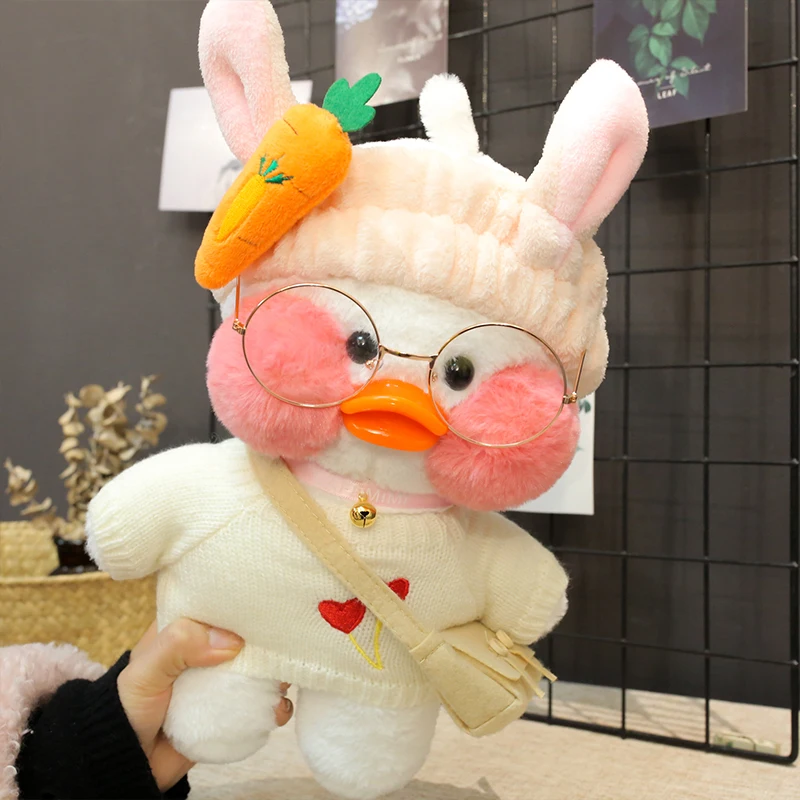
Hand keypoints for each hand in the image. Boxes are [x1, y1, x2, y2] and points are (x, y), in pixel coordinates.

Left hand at [117, 619, 292, 790]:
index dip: (243, 603)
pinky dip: (277, 706)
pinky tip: (278, 709)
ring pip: (261, 670)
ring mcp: (222, 682)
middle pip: (248, 638)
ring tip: (281, 682)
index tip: (268, 604)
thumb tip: (233, 641)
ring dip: (277, 675)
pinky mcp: (233, 712)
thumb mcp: (146, 670)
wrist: (129, 764)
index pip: (219, 606)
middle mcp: (207, 651)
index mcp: (184, 629)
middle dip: (270, 642)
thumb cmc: (129, 709)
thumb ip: (180, 644)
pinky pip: (263, 705)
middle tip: (283, 648)